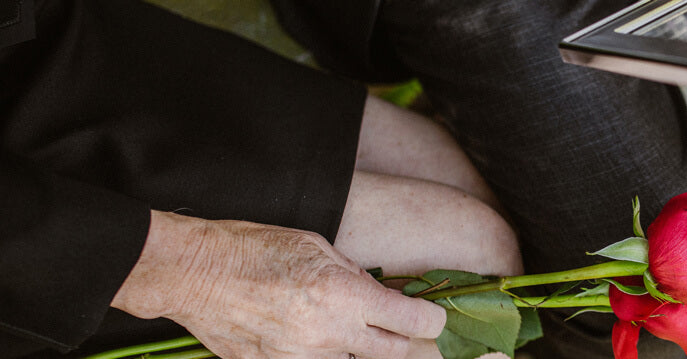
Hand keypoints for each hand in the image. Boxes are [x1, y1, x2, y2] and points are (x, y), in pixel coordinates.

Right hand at [112, 211, 445, 357]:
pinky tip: (307, 333)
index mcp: (344, 296)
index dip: (431, 320)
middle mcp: (330, 334)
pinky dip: (322, 353)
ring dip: (358, 348)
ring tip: (340, 324)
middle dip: (406, 342)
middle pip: (394, 354)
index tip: (429, 316)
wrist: (192, 274)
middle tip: (402, 329)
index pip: (414, 323)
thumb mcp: (315, 246)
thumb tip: (381, 294)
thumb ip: (354, 275)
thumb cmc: (251, 249)